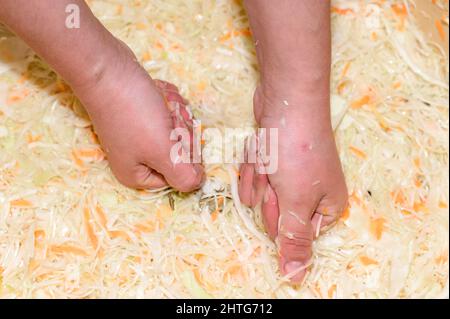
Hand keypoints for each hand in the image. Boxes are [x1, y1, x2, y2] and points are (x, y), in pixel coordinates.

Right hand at [74, 43, 203, 190]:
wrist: (108, 68)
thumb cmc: (135, 113)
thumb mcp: (163, 150)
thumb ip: (183, 174)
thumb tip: (197, 184)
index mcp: (137, 175)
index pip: (177, 176)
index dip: (185, 156)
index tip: (177, 138)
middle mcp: (135, 157)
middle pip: (178, 152)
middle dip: (179, 130)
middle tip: (167, 117)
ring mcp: (137, 134)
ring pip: (176, 129)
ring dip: (175, 112)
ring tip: (161, 102)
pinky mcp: (141, 113)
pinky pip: (167, 112)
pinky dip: (168, 101)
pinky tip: (159, 93)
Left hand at [239, 85, 347, 282]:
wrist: (285, 99)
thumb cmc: (297, 150)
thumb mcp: (297, 200)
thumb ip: (294, 240)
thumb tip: (295, 278)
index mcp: (326, 207)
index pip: (294, 235)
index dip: (280, 217)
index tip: (282, 196)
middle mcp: (310, 193)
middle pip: (273, 216)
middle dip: (267, 195)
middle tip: (277, 173)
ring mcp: (289, 175)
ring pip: (259, 195)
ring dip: (258, 176)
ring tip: (271, 156)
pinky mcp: (272, 160)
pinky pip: (254, 175)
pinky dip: (254, 162)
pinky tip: (262, 147)